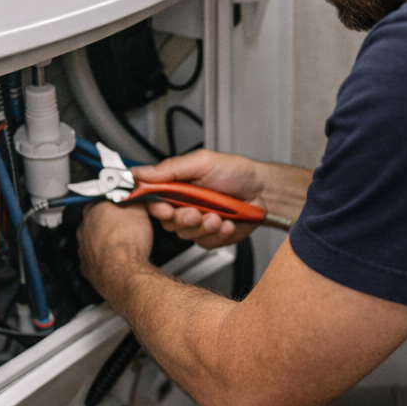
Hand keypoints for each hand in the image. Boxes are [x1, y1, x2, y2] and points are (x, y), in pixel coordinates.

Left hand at [78, 200, 153, 296]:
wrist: (124, 273)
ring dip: (103, 241)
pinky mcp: (87, 267)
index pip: (100, 200)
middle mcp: (84, 229)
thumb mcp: (139, 210)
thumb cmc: (128, 243)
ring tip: (121, 244)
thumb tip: (134, 197)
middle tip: (124, 225)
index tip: (122, 207)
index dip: (114, 203)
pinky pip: (93, 259)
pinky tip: (114, 259)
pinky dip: (102, 259)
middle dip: (108, 222)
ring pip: (92, 240)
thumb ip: (133, 200)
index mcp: (94, 211)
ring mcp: (83, 249)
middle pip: (95, 220)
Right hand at [134, 150, 266, 248]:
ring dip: (203, 226)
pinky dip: (218, 234)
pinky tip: (227, 223)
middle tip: (195, 212)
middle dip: (182, 218)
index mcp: (178, 186)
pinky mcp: (210, 236)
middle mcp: (184, 205)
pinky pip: (204, 243)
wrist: (264, 191)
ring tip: (218, 215)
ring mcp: (197, 222)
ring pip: (185, 234)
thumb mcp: (202, 162)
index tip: (165, 208)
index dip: (156, 207)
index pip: (153, 200)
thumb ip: (171, 168)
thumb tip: (142, 172)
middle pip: (167, 221)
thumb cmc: (237, 173)